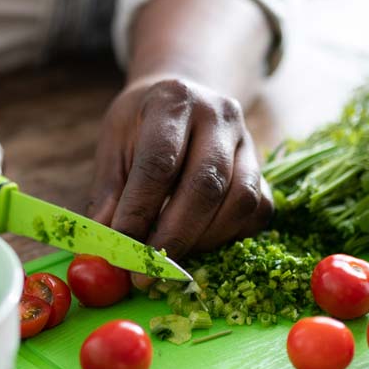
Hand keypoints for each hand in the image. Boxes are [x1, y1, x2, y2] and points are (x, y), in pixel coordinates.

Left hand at [87, 76, 273, 261]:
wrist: (181, 98)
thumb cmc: (140, 126)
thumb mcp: (113, 145)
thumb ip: (109, 192)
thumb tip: (106, 242)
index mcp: (174, 101)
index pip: (159, 163)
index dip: (139, 211)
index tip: (120, 247)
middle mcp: (219, 115)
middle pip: (206, 185)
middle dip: (174, 236)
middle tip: (146, 270)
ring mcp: (247, 140)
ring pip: (239, 200)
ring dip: (203, 240)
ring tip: (170, 259)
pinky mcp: (263, 167)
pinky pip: (257, 211)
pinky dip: (228, 236)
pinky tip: (198, 244)